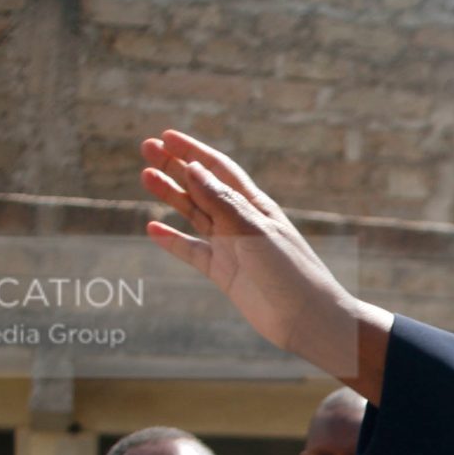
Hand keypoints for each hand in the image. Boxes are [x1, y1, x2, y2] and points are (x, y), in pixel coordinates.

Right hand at [137, 130, 392, 397]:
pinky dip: (172, 240)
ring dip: (171, 195)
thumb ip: (223, 202)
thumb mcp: (255, 231)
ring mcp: (231, 247)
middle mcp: (241, 222)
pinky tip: (152, 228)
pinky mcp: (223, 273)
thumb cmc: (290, 271)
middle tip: (147, 148)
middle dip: (175, 166)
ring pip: (194, 214)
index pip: (220, 170)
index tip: (166, 135)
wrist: (307, 319)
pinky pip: (192, 251)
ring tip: (145, 176)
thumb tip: (193, 167)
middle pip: (202, 187)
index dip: (194, 151)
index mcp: (255, 206)